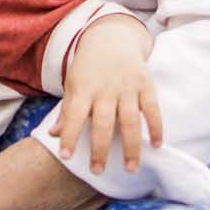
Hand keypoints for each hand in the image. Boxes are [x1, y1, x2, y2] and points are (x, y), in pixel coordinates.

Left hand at [52, 14, 161, 173]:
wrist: (111, 37)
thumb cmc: (89, 68)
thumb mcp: (73, 84)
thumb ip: (67, 111)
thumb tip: (53, 135)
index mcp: (84, 89)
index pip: (74, 115)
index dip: (70, 136)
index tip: (65, 156)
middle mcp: (105, 89)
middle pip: (103, 123)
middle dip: (100, 150)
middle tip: (97, 171)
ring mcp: (127, 87)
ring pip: (130, 121)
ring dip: (131, 147)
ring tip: (130, 168)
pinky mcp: (145, 84)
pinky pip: (152, 109)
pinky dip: (156, 128)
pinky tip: (156, 145)